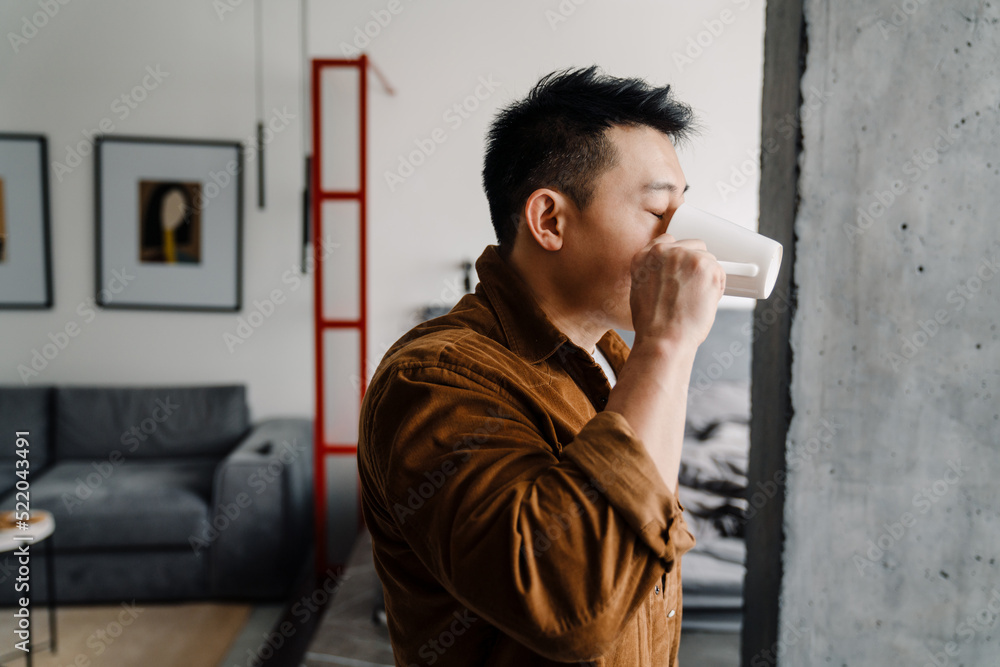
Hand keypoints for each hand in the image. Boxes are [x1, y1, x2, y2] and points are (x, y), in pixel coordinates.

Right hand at [628, 233, 724, 349]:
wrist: (663, 339)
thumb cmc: (653, 324)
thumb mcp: (640, 291)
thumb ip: (653, 274)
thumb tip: (673, 273)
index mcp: (644, 257)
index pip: (668, 241)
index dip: (679, 256)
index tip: (683, 267)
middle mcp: (664, 251)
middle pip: (693, 246)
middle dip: (696, 265)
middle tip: (692, 289)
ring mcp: (686, 256)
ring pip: (708, 259)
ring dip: (707, 277)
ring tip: (695, 300)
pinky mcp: (706, 266)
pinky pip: (720, 272)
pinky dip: (717, 288)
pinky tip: (704, 302)